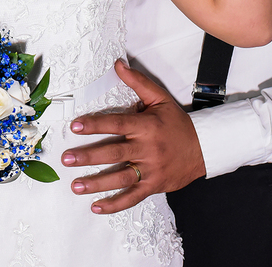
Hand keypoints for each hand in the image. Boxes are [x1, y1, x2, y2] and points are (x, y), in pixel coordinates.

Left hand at [61, 60, 206, 213]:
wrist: (204, 148)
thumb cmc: (178, 123)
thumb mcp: (160, 99)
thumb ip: (138, 82)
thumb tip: (118, 64)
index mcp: (146, 126)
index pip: (116, 124)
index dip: (95, 125)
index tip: (75, 126)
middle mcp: (147, 149)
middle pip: (114, 153)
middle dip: (88, 156)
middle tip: (67, 159)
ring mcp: (151, 169)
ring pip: (120, 178)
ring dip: (97, 183)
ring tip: (76, 185)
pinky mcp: (154, 185)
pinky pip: (133, 197)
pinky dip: (115, 204)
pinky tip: (97, 206)